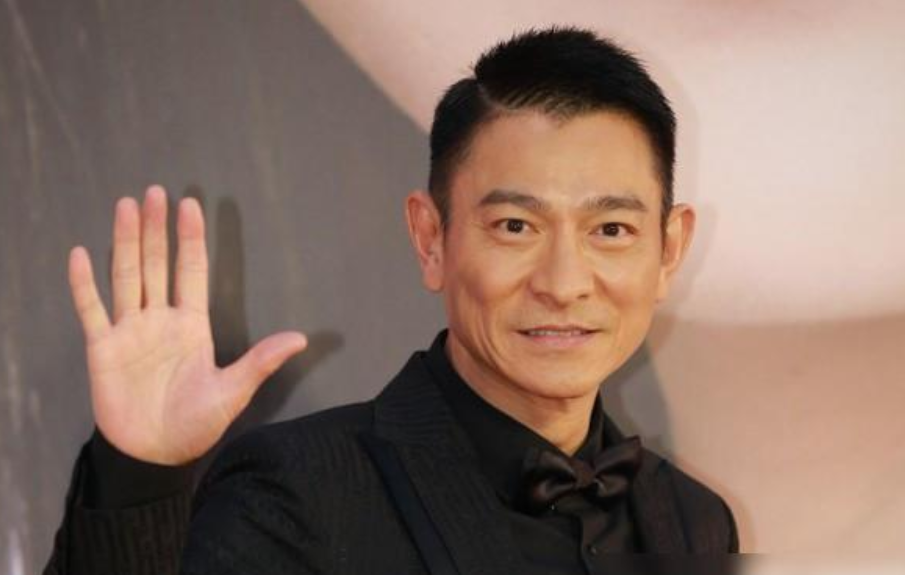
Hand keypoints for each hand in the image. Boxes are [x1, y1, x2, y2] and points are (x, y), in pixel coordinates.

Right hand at [68, 185, 306, 464]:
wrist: (155, 454)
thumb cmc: (196, 423)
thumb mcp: (233, 390)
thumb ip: (261, 361)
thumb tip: (301, 339)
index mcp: (191, 325)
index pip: (192, 271)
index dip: (190, 239)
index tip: (191, 204)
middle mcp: (160, 319)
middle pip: (157, 264)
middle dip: (156, 229)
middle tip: (155, 192)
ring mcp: (130, 331)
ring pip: (126, 276)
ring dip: (126, 242)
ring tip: (126, 206)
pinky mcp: (103, 348)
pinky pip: (92, 310)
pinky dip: (84, 284)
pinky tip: (81, 254)